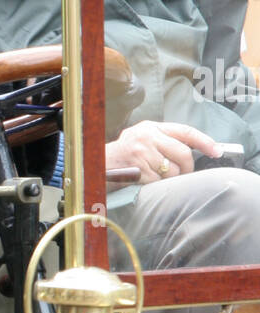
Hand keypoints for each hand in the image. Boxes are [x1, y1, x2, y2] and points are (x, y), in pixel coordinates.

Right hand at [105, 121, 222, 184]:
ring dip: (171, 178)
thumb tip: (192, 152)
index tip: (217, 150)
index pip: (185, 131)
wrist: (96, 164)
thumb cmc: (123, 154)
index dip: (205, 141)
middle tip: (183, 173)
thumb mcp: (142, 138)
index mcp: (152, 127)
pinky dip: (157, 185)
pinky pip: (160, 181)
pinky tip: (146, 181)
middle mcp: (148, 136)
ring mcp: (143, 152)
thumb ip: (164, 140)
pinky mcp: (139, 168)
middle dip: (187, 167)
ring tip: (157, 176)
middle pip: (183, 153)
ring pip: (173, 170)